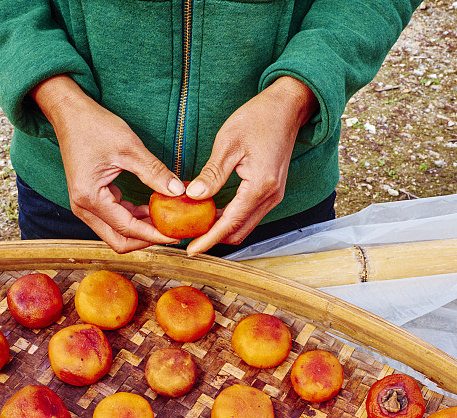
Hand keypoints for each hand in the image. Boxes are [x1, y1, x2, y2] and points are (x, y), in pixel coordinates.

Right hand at [30, 76, 184, 252]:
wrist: (69, 113)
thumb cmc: (93, 125)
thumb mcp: (129, 147)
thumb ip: (154, 172)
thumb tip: (178, 191)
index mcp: (90, 198)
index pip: (126, 228)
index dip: (153, 235)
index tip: (175, 236)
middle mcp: (83, 208)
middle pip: (119, 241)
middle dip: (146, 240)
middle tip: (171, 233)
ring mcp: (84, 206)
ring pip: (116, 233)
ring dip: (140, 230)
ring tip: (166, 221)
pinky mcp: (90, 201)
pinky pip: (114, 220)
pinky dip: (133, 219)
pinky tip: (151, 209)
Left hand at [185, 76, 317, 255]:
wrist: (288, 106)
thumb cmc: (259, 118)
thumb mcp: (228, 142)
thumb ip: (212, 174)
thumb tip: (193, 196)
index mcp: (260, 187)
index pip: (230, 223)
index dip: (208, 239)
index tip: (191, 250)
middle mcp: (270, 197)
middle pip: (239, 232)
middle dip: (214, 239)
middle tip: (189, 239)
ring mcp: (274, 196)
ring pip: (245, 226)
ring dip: (222, 230)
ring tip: (198, 227)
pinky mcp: (272, 192)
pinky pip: (250, 215)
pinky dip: (232, 219)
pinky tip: (214, 213)